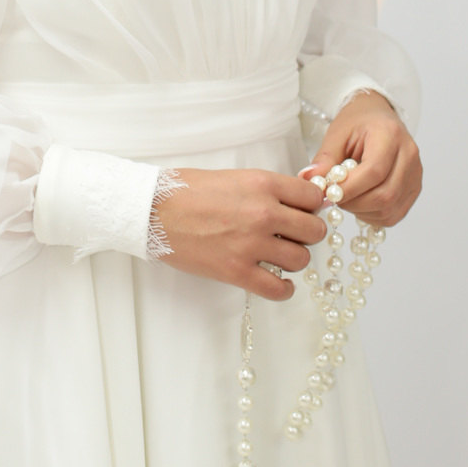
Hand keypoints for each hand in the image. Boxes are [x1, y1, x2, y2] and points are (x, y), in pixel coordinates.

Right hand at [152, 167, 326, 300]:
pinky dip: (283, 289)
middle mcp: (263, 212)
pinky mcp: (237, 271)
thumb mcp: (235, 176)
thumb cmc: (188, 190)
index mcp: (263, 183)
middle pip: (314, 231)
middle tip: (291, 235)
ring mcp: (251, 244)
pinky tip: (276, 281)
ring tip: (277, 255)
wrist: (153, 210)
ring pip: (301, 259)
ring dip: (293, 259)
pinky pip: (279, 289)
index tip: (302, 212)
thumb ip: (267, 189)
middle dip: (306, 233)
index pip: (314, 198)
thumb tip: (297, 200)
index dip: (311, 207)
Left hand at [300, 90, 421, 227]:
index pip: (374, 171)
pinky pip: (394, 214)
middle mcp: (409, 154)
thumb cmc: (357, 123)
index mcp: (390, 134)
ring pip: (390, 209)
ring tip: (346, 197)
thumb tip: (309, 181)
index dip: (349, 188)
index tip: (327, 194)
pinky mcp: (415, 188)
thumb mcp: (336, 134)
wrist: (378, 117)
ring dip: (362, 211)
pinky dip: (373, 215)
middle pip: (385, 195)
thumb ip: (324, 159)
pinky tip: (360, 202)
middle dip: (354, 204)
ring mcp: (416, 173)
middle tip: (333, 197)